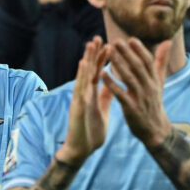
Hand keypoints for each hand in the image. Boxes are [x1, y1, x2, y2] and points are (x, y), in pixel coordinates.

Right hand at [55, 37, 111, 165]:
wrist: (81, 151)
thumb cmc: (90, 133)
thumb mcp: (102, 111)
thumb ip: (106, 98)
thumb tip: (112, 86)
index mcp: (91, 95)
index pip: (97, 74)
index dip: (102, 60)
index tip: (108, 45)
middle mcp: (84, 94)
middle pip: (88, 71)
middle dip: (93, 54)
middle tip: (97, 37)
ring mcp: (79, 100)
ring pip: (83, 76)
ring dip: (86, 60)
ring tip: (90, 44)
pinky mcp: (77, 107)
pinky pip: (80, 89)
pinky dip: (81, 76)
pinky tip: (83, 64)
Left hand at [100, 38, 173, 148]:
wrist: (155, 130)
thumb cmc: (154, 103)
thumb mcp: (160, 82)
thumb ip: (161, 61)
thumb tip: (167, 41)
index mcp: (154, 80)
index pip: (148, 62)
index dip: (140, 50)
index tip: (130, 39)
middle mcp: (149, 87)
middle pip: (138, 67)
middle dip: (128, 54)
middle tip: (116, 41)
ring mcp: (140, 98)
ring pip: (129, 78)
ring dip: (119, 64)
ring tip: (108, 52)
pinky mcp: (131, 109)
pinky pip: (120, 94)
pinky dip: (112, 84)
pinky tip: (102, 74)